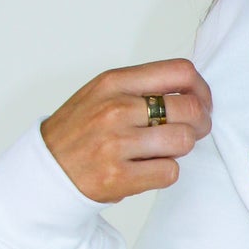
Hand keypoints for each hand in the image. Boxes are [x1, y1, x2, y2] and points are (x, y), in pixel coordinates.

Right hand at [39, 58, 212, 201]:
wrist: (46, 170)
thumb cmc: (79, 131)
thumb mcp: (103, 94)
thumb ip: (143, 87)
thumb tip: (193, 91)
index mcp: (114, 82)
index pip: (180, 72)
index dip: (202, 90)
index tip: (202, 104)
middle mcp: (115, 109)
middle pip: (190, 108)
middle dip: (199, 123)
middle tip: (190, 132)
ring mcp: (116, 143)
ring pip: (184, 141)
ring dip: (181, 149)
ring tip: (162, 151)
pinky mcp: (119, 177)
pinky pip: (170, 172)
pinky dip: (166, 173)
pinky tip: (147, 169)